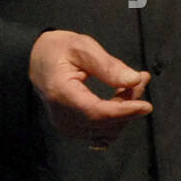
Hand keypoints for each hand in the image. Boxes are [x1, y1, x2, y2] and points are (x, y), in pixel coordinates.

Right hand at [29, 30, 151, 145]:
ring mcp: (66, 127)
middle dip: (129, 104)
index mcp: (61, 94)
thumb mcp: (81, 47)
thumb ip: (107, 65)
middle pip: (105, 122)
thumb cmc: (56, 49)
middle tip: (141, 78)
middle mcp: (62, 117)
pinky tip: (121, 101)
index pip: (97, 112)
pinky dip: (116, 119)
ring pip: (107, 130)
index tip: (147, 105)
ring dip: (125, 112)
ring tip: (132, 86)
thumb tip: (134, 80)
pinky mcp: (72, 130)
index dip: (124, 111)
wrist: (34, 60)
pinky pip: (101, 133)